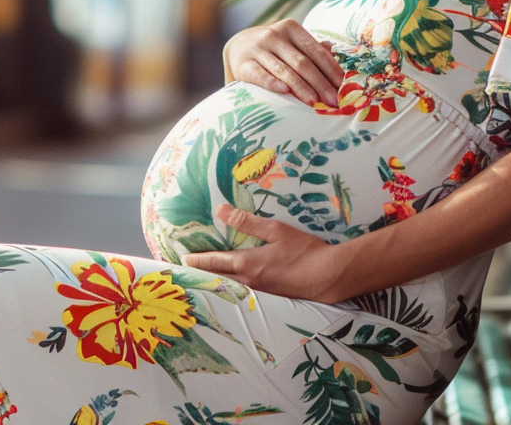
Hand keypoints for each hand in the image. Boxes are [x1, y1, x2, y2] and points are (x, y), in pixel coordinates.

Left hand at [182, 205, 347, 302]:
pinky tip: (232, 288)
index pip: (215, 261)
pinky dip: (231, 290)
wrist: (327, 276)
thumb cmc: (304, 250)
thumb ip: (247, 221)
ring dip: (214, 283)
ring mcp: (260, 293)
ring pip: (229, 289)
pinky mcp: (270, 299)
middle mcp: (249, 281)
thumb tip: (220, 211)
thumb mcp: (276, 230)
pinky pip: (243, 294)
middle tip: (186, 272)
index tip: (183, 259)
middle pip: (217, 279)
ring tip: (203, 279)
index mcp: (248, 263)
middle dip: (200, 275)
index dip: (198, 260)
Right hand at [223, 20, 344, 106]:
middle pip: (302, 62)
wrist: (238, 46)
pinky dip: (272, 83)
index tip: (342, 86)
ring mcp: (257, 49)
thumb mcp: (291, 42)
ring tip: (313, 102)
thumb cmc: (273, 48)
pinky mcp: (243, 64)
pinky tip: (284, 92)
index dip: (330, 68)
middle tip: (332, 100)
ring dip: (301, 87)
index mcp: (290, 28)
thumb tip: (334, 50)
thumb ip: (311, 48)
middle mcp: (273, 35)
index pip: (314, 50)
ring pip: (283, 70)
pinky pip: (260, 75)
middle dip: (320, 83)